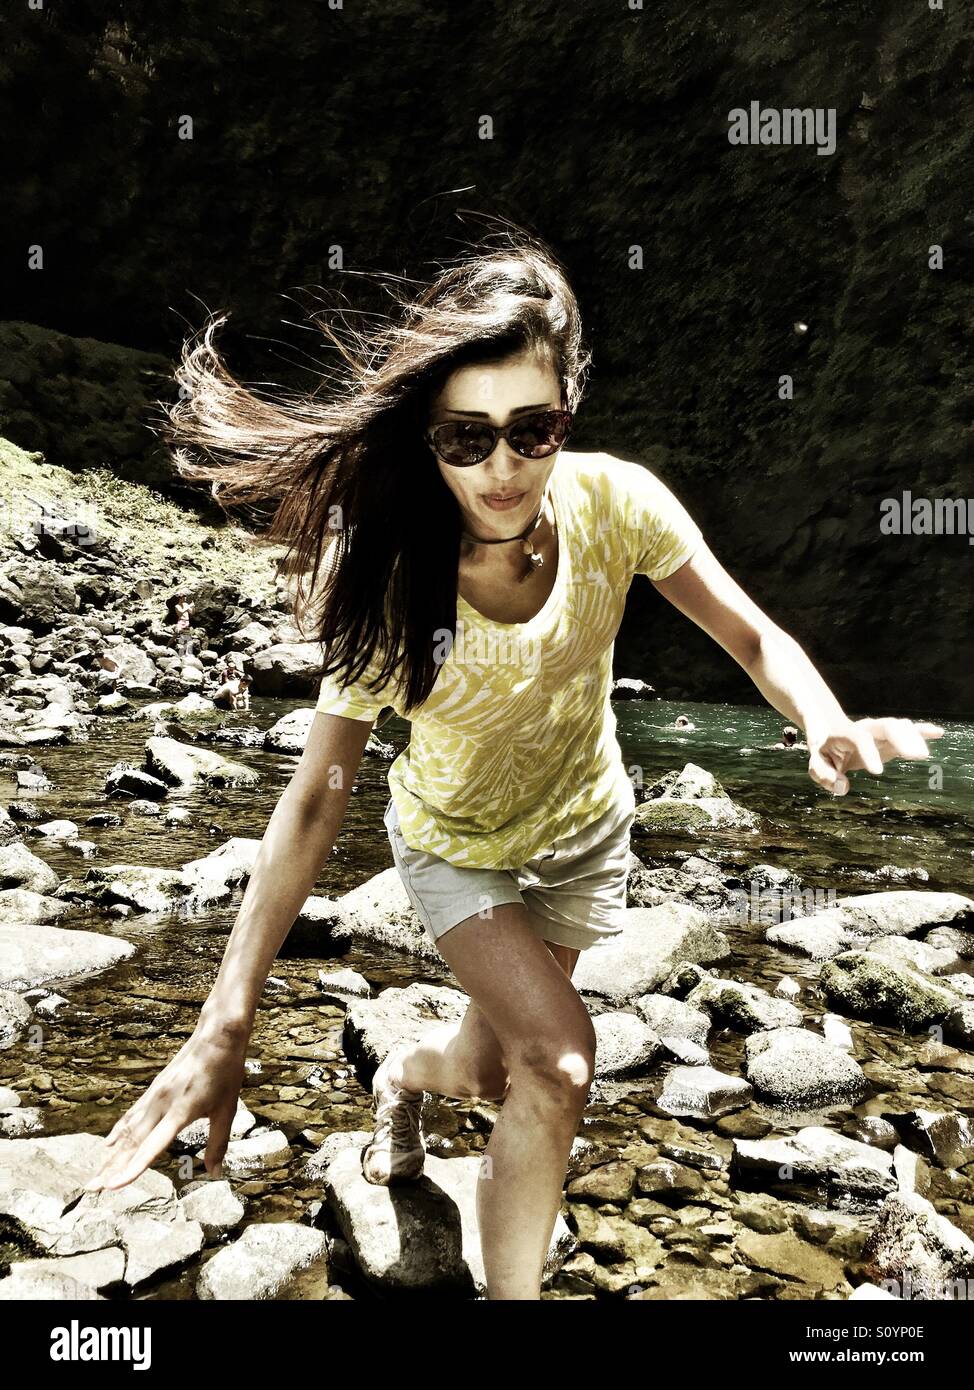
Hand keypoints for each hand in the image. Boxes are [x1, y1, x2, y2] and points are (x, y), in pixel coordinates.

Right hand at [82, 1020, 250, 1191]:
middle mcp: (160, 1105)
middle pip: (131, 1143)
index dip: (132, 1169)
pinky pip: (131, 1116)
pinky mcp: (153, 1090)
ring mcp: (154, 1096)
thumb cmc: (225, 1073)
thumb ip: (218, 1144)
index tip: (113, 1186)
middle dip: (111, 1168)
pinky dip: (118, 1133)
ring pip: (127, 1131)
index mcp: (179, 1112)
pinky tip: (108, 1145)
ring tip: (96, 1174)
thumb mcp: (227, 1111)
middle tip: (92, 1189)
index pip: (150, 1148)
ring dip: (111, 1154)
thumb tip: (214, 1173)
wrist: (216, 1037)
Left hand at [806, 716, 944, 795]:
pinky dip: (923, 731)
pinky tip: (938, 732)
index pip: (859, 739)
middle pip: (886, 727)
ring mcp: (880, 732)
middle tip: (917, 755)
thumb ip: (824, 775)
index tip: (877, 771)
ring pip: (899, 727)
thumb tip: (842, 787)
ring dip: (914, 737)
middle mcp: (866, 728)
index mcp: (846, 734)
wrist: (830, 731)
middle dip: (902, 739)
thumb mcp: (817, 764)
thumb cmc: (824, 751)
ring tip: (923, 755)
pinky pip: (909, 731)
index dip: (869, 753)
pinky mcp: (891, 738)